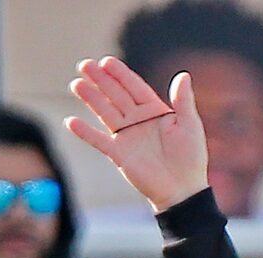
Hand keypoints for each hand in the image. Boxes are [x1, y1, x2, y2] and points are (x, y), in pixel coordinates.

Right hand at [65, 56, 208, 213]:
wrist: (183, 191)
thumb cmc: (191, 159)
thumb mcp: (190, 126)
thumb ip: (183, 101)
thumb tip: (183, 74)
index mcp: (154, 111)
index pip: (134, 87)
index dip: (120, 74)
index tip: (106, 61)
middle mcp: (137, 120)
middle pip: (115, 95)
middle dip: (100, 80)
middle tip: (84, 65)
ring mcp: (127, 136)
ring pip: (105, 112)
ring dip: (90, 98)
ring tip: (77, 84)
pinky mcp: (119, 154)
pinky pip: (99, 141)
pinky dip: (85, 132)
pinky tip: (71, 121)